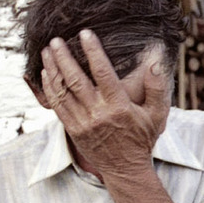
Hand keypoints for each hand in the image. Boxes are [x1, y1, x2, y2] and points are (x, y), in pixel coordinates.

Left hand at [40, 29, 171, 180]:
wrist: (126, 169)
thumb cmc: (142, 138)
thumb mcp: (157, 114)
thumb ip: (157, 87)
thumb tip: (156, 61)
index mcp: (118, 107)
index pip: (103, 73)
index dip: (93, 51)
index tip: (86, 34)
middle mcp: (98, 114)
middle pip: (75, 80)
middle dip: (64, 57)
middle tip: (56, 40)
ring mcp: (83, 123)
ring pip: (62, 92)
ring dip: (52, 69)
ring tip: (47, 51)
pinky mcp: (73, 130)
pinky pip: (57, 106)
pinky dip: (50, 88)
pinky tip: (46, 74)